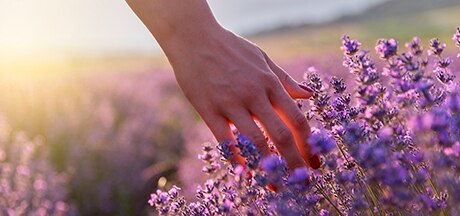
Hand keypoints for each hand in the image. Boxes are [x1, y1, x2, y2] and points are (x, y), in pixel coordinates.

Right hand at [166, 27, 319, 169]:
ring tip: (275, 185)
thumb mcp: (262, 58)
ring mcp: (231, 102)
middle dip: (295, 163)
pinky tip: (245, 172)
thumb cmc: (230, 48)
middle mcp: (254, 94)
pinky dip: (237, 159)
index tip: (315, 163)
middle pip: (282, 135)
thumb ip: (285, 79)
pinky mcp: (209, 109)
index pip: (297, 119)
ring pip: (255, 141)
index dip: (309, 145)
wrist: (194, 37)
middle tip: (302, 183)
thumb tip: (309, 95)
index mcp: (270, 82)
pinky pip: (225, 140)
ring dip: (268, 167)